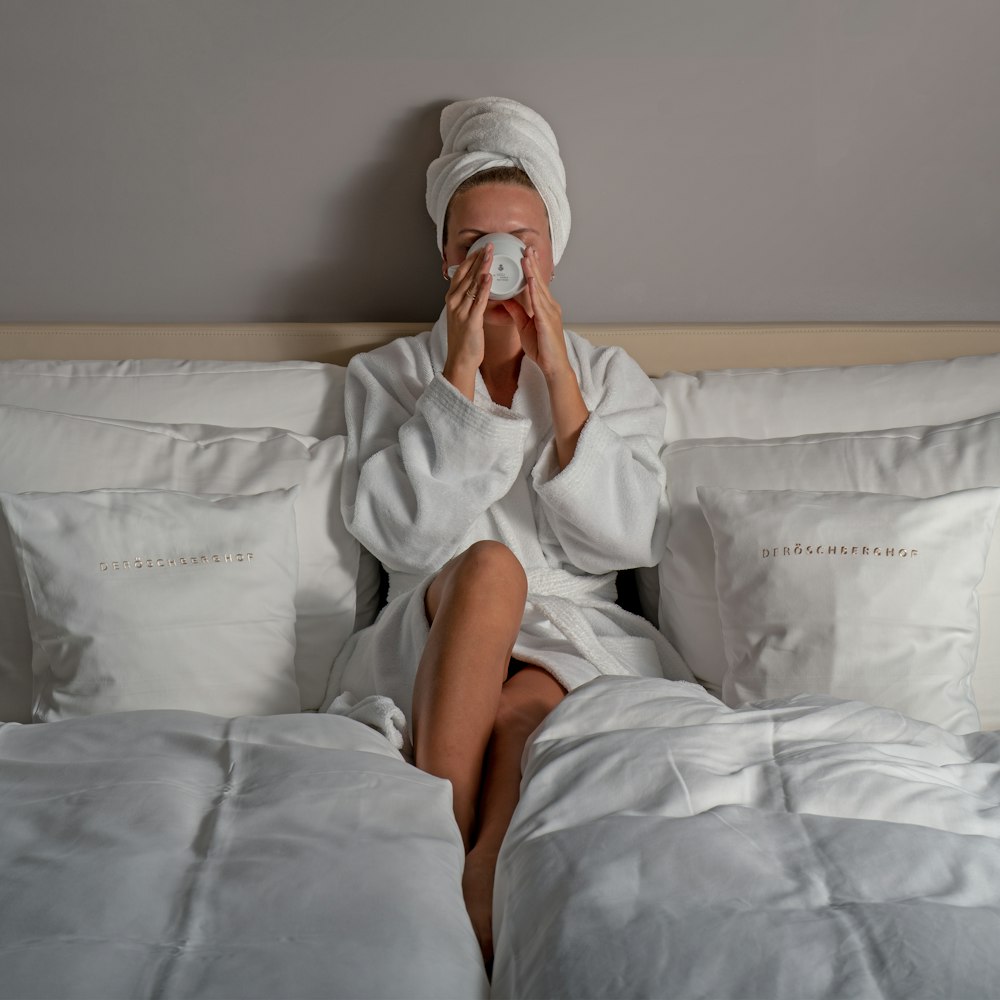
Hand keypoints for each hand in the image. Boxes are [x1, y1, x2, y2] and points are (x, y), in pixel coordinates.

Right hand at [443, 244, 492, 397]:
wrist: (460, 360)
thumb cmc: (464, 340)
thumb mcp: (462, 315)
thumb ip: (468, 300)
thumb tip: (475, 287)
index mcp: (452, 300)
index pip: (461, 274)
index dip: (470, 260)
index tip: (480, 248)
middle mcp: (454, 302)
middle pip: (466, 275)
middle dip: (477, 258)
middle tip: (488, 244)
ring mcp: (460, 311)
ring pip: (472, 284)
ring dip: (481, 267)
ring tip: (490, 254)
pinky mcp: (470, 321)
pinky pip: (478, 301)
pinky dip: (483, 287)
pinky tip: (488, 276)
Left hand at [501, 246, 570, 380]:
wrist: (553, 366)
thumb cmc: (542, 349)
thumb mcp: (525, 326)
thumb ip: (517, 312)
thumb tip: (507, 300)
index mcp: (544, 307)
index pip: (536, 284)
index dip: (530, 269)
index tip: (525, 255)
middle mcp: (550, 307)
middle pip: (539, 281)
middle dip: (533, 264)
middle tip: (527, 247)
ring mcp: (550, 313)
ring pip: (539, 288)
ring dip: (532, 272)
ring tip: (527, 257)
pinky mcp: (548, 322)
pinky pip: (539, 303)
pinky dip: (534, 290)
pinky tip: (529, 280)